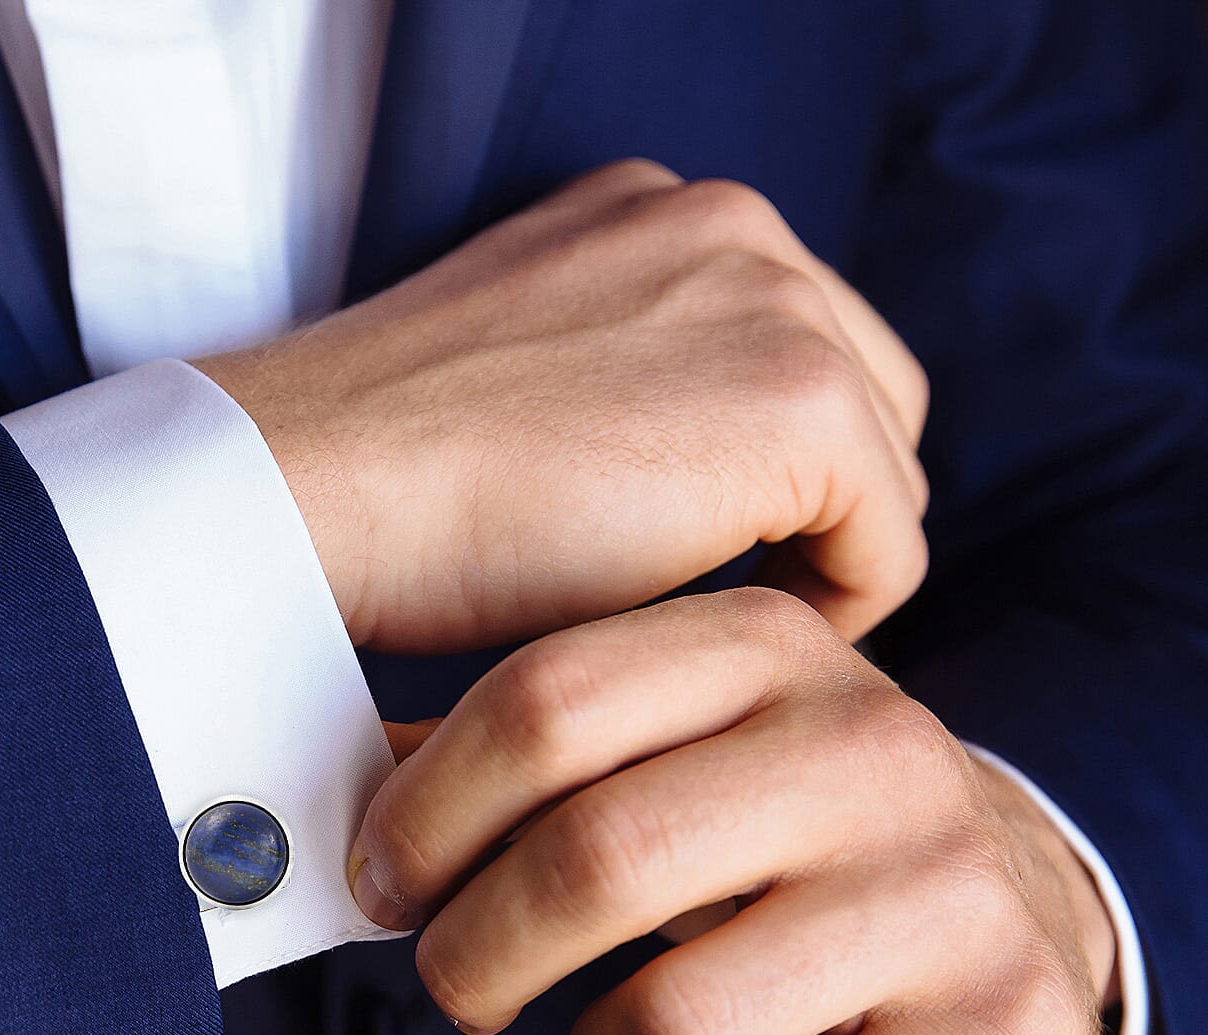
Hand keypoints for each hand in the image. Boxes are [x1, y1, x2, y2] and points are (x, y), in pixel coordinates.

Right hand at [196, 161, 928, 652]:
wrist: (315, 488)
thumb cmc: (399, 476)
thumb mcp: (533, 382)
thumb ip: (637, 383)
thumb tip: (707, 476)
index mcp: (667, 219)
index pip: (806, 350)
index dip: (784, 479)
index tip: (723, 565)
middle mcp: (737, 230)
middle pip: (874, 401)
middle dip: (825, 511)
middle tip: (742, 604)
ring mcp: (773, 302)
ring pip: (887, 473)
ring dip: (827, 558)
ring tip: (728, 626)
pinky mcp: (796, 402)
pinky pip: (892, 543)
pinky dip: (842, 608)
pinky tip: (735, 642)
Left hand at [348, 589, 1117, 1034]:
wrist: (1018, 897)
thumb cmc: (806, 822)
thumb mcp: (698, 738)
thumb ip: (550, 749)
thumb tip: (352, 782)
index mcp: (776, 650)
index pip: (546, 706)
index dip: (425, 814)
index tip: (391, 883)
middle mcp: (877, 749)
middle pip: (596, 859)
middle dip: (477, 955)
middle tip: (461, 985)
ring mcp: (951, 890)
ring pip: (671, 1023)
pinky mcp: (1005, 1029)